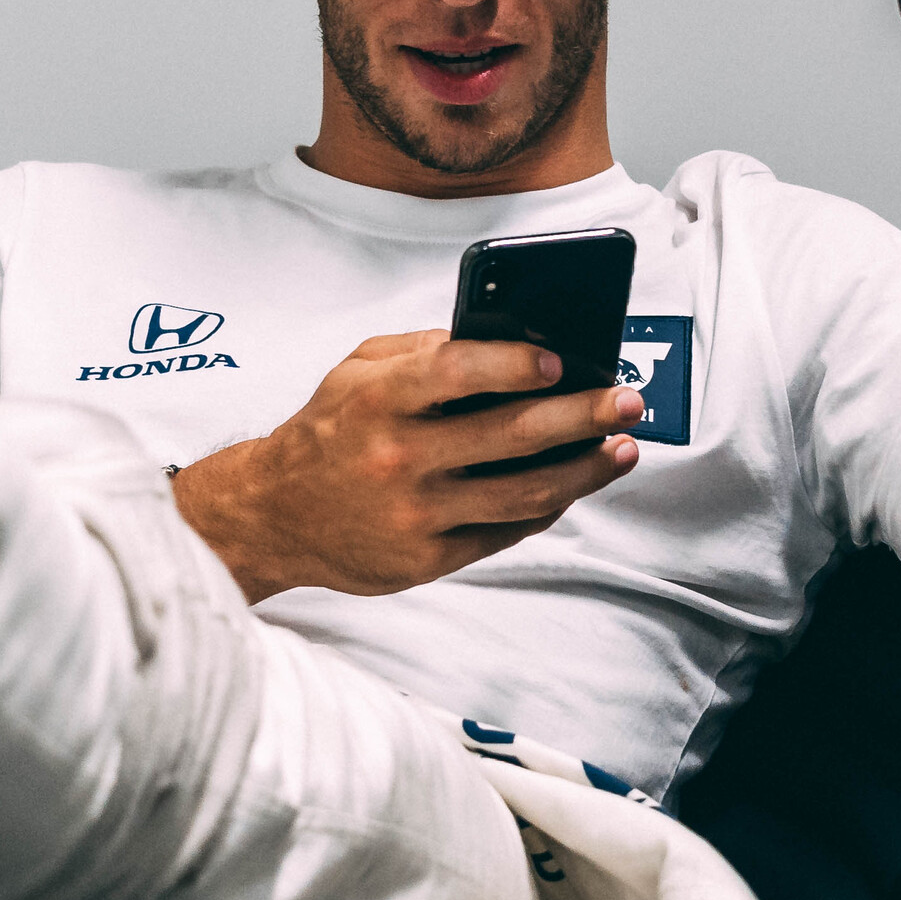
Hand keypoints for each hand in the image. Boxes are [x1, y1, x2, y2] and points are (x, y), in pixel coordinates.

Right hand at [169, 330, 640, 603]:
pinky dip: (547, 507)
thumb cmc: (325, 433)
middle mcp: (398, 456)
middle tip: (628, 400)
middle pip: (512, 434)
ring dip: (584, 470)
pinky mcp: (426, 558)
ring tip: (622, 448)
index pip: (458, 370)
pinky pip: (505, 532)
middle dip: (582, 414)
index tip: (565, 358)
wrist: (272, 516)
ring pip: (524, 492)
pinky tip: (574, 485)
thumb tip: (501, 342)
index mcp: (380, 399)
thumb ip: (420, 349)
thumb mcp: (355, 371)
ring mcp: (415, 513)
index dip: (517, 363)